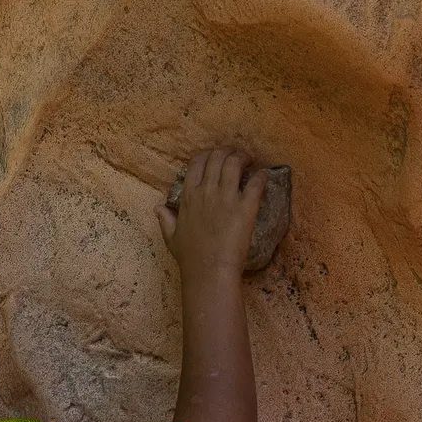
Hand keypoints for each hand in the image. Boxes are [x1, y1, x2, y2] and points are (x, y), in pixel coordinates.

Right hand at [159, 149, 265, 276]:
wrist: (209, 270)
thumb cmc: (190, 256)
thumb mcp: (171, 236)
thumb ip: (165, 219)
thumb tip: (158, 207)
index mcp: (189, 195)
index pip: (197, 161)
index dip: (207, 154)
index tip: (216, 157)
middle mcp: (206, 190)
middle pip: (217, 157)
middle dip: (228, 151)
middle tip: (236, 155)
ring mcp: (226, 197)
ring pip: (235, 163)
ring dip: (244, 157)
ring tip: (250, 160)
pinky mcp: (246, 207)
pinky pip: (256, 183)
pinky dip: (261, 175)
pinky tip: (263, 175)